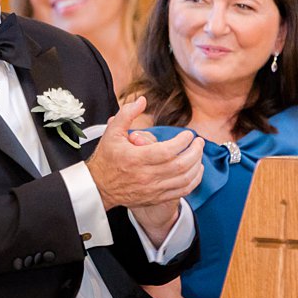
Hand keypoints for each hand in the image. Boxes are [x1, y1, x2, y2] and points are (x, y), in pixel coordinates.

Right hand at [86, 96, 203, 210]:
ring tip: (199, 153)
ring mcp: (152, 189)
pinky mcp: (156, 197)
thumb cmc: (106, 159)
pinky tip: (196, 170)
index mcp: (136, 159)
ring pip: (184, 179)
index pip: (167, 151)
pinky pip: (182, 191)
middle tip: (199, 142)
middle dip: (195, 151)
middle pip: (180, 165)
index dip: (182, 142)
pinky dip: (193, 181)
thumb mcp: (112, 132)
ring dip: (196, 165)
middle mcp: (146, 176)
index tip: (188, 134)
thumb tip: (142, 100)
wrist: (99, 187)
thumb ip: (126, 114)